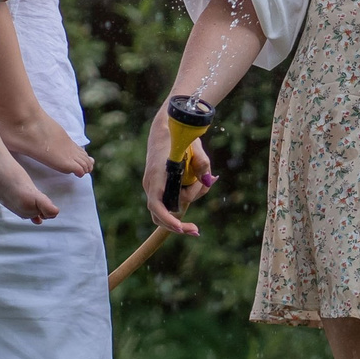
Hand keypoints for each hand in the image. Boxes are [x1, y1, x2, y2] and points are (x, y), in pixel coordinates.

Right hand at [142, 101, 215, 234]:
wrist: (165, 127)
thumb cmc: (178, 136)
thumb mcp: (194, 145)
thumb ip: (202, 162)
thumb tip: (209, 180)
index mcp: (157, 176)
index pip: (157, 206)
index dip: (168, 219)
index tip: (181, 228)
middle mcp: (151, 184)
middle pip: (160, 215)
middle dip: (177, 224)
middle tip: (196, 231)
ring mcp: (153, 186)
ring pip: (165, 209)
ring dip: (185, 205)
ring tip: (202, 184)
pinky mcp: (158, 186)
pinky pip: (168, 200)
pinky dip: (184, 197)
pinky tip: (199, 184)